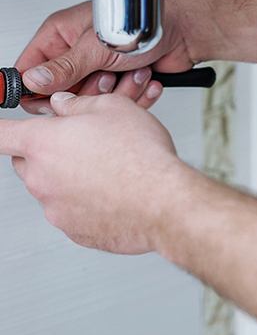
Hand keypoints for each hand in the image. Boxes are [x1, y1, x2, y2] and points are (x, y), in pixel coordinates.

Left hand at [4, 92, 185, 253]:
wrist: (162, 200)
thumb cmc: (141, 155)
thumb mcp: (113, 106)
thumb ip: (78, 104)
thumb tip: (65, 106)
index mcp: (43, 143)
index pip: (0, 133)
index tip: (1, 126)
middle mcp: (41, 178)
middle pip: (25, 161)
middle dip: (44, 148)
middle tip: (77, 138)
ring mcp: (55, 208)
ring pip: (50, 186)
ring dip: (69, 173)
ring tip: (107, 162)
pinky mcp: (74, 230)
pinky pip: (71, 209)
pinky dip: (85, 197)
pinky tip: (114, 186)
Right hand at [15, 0, 199, 110]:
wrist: (186, 28)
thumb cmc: (146, 20)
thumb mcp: (97, 46)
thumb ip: (64, 67)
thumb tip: (32, 81)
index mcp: (62, 33)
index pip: (30, 69)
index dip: (37, 89)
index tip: (50, 99)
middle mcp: (79, 50)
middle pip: (62, 92)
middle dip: (87, 90)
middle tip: (104, 76)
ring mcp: (101, 66)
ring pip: (90, 100)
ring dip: (115, 91)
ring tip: (130, 71)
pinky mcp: (121, 80)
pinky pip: (115, 103)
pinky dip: (132, 94)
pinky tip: (144, 77)